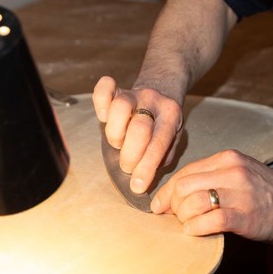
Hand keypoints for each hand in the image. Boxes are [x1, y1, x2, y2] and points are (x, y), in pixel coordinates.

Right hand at [92, 76, 183, 193]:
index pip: (158, 144)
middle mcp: (154, 101)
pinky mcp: (118, 88)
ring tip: (119, 143)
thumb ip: (161, 156)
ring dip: (115, 134)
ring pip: (120, 107)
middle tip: (128, 166)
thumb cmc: (164, 123)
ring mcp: (135, 92)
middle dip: (130, 156)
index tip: (137, 186)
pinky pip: (104, 87)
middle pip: (139, 128)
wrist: (163, 89)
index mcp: (171, 116)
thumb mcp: (172, 140)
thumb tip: (143, 178)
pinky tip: (104, 116)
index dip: (146, 168)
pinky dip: (100, 102)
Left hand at [151, 149, 272, 243]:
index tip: (159, 206)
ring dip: (183, 218)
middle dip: (171, 206)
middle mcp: (233, 172)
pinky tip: (195, 232)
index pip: (185, 172)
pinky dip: (196, 228)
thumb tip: (177, 194)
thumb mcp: (240, 173)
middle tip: (172, 218)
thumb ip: (213, 178)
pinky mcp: (246, 216)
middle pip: (184, 187)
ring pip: (193, 202)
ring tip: (187, 225)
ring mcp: (240, 193)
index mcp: (227, 159)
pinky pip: (210, 221)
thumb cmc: (268, 193)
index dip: (167, 191)